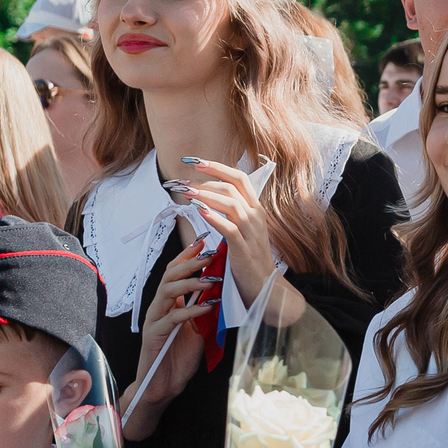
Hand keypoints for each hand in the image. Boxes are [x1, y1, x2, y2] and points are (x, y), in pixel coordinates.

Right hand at [123, 235, 216, 432]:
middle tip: (208, 254)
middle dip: (189, 262)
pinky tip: (207, 307)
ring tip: (210, 279)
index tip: (205, 241)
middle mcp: (159, 307)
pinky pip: (172, 318)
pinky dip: (191, 310)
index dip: (188, 255)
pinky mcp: (154, 336)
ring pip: (167, 291)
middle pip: (169, 275)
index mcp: (169, 304)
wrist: (162, 386)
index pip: (175, 272)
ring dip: (190, 283)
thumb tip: (223, 291)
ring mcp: (154, 320)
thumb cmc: (179, 358)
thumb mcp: (199, 330)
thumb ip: (205, 311)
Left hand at [180, 160, 272, 304]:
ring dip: (205, 195)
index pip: (238, 178)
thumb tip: (210, 197)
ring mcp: (252, 232)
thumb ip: (232, 212)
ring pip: (230, 204)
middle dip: (205, 178)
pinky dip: (213, 217)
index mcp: (256, 208)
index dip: (216, 166)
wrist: (264, 286)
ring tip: (185, 192)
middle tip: (183, 179)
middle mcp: (256, 216)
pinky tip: (198, 210)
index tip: (195, 161)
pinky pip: (229, 228)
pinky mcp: (244, 249)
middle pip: (232, 186)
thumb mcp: (244, 229)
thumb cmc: (249, 257)